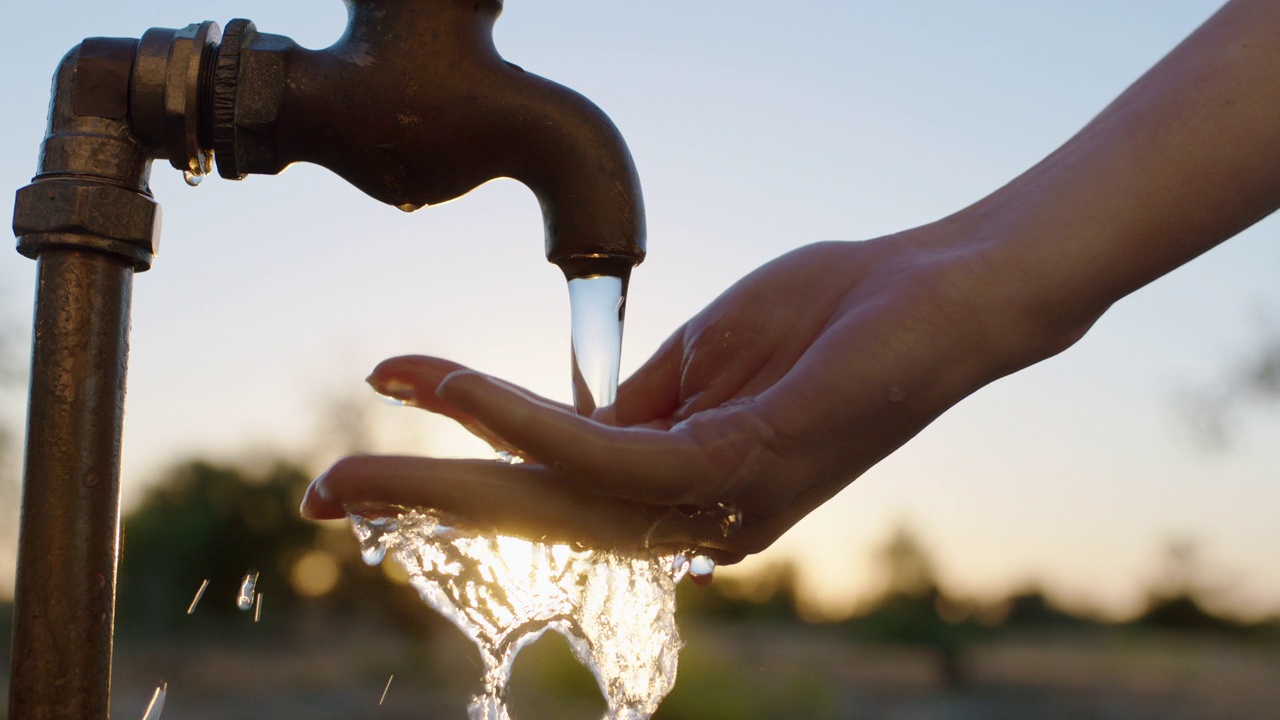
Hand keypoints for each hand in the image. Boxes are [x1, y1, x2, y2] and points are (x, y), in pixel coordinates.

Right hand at [301, 225, 1049, 563]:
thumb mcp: (703, 364)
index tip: (383, 458)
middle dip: (425, 507)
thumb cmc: (829, 318)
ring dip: (446, 472)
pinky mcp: (734, 473)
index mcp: (686, 494)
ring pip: (554, 502)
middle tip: (325, 497)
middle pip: (536, 519)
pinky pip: (604, 456)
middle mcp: (695, 525)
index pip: (553, 497)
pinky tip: (452, 387)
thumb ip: (629, 406)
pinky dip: (518, 419)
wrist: (937, 295)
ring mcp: (715, 509)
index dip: (462, 477)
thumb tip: (557, 421)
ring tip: (357, 460)